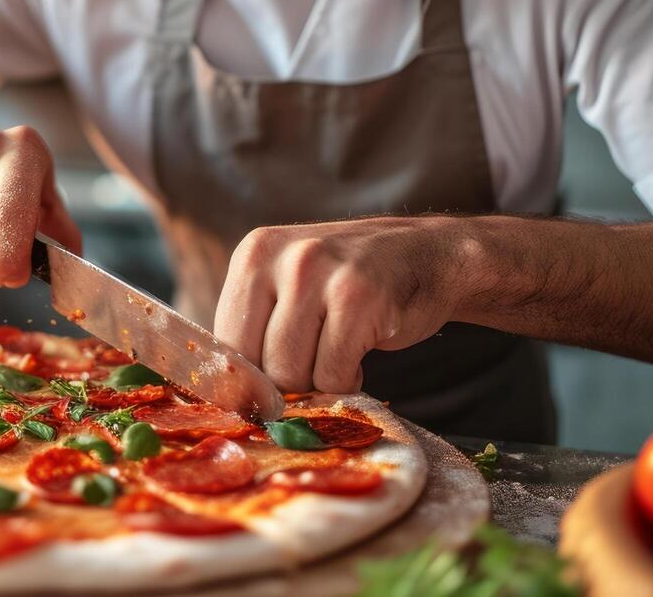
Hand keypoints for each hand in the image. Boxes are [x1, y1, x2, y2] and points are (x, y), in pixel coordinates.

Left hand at [213, 217, 475, 392]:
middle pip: (259, 365)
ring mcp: (319, 272)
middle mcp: (282, 257)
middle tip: (315, 365)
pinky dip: (348, 381)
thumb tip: (233, 399)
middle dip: (288, 384)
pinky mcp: (359, 297)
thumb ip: (257, 328)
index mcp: (253, 255)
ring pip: (293, 374)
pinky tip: (359, 355)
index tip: (270, 391)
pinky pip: (333, 375)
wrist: (426, 254)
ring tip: (337, 354)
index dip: (249, 380)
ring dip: (318, 383)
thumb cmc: (348, 284)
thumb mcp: (289, 285)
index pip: (225, 344)